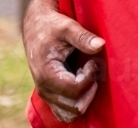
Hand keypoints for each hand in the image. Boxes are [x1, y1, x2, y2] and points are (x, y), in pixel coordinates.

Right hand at [22, 0, 104, 121]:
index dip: (90, 77)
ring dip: (85, 97)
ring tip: (85, 74)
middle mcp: (45, 89)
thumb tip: (101, 45)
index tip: (92, 61)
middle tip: (90, 67)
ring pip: (71, 113)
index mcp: (47, 74)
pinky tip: (81, 81)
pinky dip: (78, 101)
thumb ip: (83, 37)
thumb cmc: (51, 25)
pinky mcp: (51, 95)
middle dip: (90, 89)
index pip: (75, 90)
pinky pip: (66, 112)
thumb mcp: (67, 26)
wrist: (36, 25)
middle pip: (75, 107)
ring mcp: (46, 94)